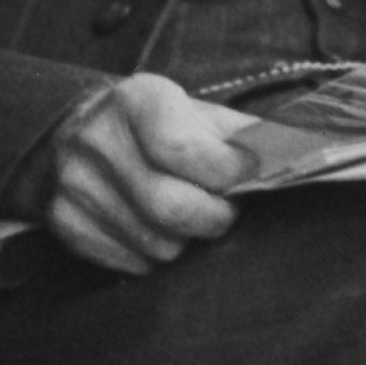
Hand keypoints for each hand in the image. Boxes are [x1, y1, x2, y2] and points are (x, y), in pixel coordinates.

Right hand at [35, 71, 257, 275]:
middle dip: (214, 218)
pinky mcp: (66, 224)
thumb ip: (243, 136)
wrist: (74, 135)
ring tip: (187, 217)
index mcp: (136, 102)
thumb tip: (299, 158)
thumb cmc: (155, 127)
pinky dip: (156, 255)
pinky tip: (154, 228)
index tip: (246, 174)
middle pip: (171, 207)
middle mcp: (96, 140)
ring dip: (186, 240)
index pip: (181, 148)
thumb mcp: (197, 112)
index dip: (227, 172)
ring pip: (157, 245)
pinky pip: (133, 263)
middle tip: (224, 210)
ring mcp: (75, 186)